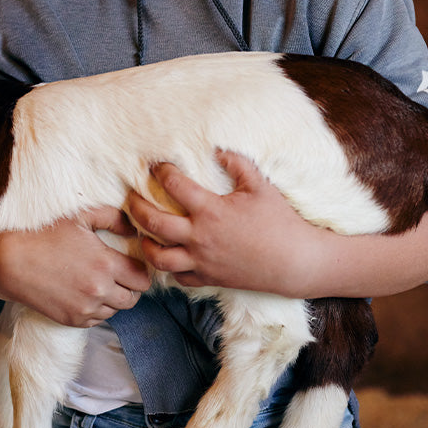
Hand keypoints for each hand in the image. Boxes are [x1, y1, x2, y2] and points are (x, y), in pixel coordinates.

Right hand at [0, 207, 152, 327]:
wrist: (9, 262)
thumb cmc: (43, 234)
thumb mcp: (79, 216)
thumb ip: (113, 218)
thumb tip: (134, 230)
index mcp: (106, 264)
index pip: (143, 278)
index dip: (139, 270)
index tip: (130, 263)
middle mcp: (99, 290)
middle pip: (134, 298)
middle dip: (129, 286)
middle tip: (118, 273)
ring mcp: (85, 308)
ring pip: (116, 310)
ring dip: (113, 298)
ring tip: (98, 281)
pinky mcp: (72, 320)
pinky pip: (97, 319)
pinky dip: (96, 308)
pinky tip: (83, 292)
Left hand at [126, 151, 319, 295]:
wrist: (295, 262)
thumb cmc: (280, 222)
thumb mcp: (261, 187)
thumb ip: (238, 165)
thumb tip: (219, 150)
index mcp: (211, 211)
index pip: (174, 186)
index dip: (162, 172)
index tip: (156, 166)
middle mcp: (200, 237)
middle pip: (153, 223)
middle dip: (136, 208)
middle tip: (131, 198)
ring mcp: (201, 261)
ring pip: (158, 257)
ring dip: (145, 244)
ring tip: (141, 233)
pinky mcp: (208, 278)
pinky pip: (178, 278)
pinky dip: (169, 269)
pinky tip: (168, 257)